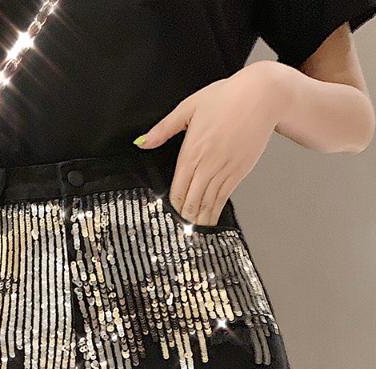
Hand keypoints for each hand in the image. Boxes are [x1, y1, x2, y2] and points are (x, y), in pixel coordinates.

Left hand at [133, 61, 286, 224]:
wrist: (262, 95)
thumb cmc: (226, 97)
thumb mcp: (188, 107)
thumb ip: (163, 129)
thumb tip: (142, 142)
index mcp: (190, 151)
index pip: (177, 188)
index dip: (171, 206)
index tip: (166, 218)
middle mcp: (206, 164)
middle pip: (191, 199)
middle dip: (184, 217)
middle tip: (177, 234)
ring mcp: (224, 169)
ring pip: (207, 202)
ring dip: (199, 220)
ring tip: (191, 235)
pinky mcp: (239, 171)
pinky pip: (224, 197)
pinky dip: (215, 211)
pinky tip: (210, 222)